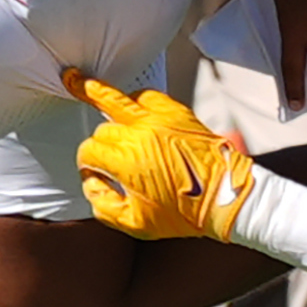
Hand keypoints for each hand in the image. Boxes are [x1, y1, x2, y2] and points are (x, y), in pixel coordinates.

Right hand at [70, 72, 257, 243]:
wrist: (226, 198)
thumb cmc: (185, 213)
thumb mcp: (136, 223)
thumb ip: (103, 205)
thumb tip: (92, 184)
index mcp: (126, 161)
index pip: (89, 151)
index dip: (86, 165)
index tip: (93, 173)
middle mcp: (139, 134)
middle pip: (102, 129)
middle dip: (98, 144)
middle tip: (105, 157)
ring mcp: (159, 119)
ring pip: (117, 98)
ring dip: (97, 92)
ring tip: (80, 82)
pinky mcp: (178, 113)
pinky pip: (149, 96)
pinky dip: (136, 99)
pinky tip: (131, 103)